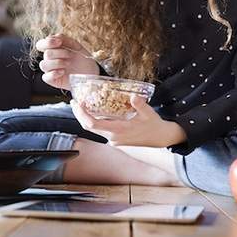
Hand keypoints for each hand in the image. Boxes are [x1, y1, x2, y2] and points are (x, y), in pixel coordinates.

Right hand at [35, 34, 98, 89]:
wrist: (91, 73)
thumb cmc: (84, 60)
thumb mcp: (77, 46)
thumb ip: (65, 39)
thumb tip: (55, 37)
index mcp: (54, 50)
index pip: (41, 44)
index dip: (47, 42)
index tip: (59, 42)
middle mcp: (50, 59)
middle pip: (46, 54)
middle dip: (59, 53)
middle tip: (70, 55)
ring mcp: (51, 70)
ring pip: (43, 65)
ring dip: (57, 62)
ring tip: (68, 63)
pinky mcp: (53, 80)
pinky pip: (46, 77)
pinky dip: (54, 73)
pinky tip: (63, 71)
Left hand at [71, 94, 186, 147]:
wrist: (161, 138)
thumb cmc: (154, 125)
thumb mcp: (149, 113)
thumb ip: (140, 105)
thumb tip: (133, 96)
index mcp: (118, 131)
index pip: (92, 124)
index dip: (82, 114)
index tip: (78, 103)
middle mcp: (113, 137)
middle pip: (89, 127)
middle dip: (79, 114)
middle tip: (74, 101)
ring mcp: (114, 140)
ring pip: (94, 129)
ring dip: (86, 117)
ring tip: (82, 104)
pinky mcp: (115, 139)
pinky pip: (100, 129)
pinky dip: (94, 120)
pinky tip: (94, 111)